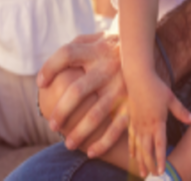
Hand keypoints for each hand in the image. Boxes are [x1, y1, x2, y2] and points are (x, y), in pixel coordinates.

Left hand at [37, 31, 129, 156]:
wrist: (150, 54)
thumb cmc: (113, 48)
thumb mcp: (97, 39)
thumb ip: (76, 45)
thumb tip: (49, 66)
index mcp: (96, 50)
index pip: (67, 55)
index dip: (49, 68)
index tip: (40, 83)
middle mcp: (108, 67)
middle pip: (77, 90)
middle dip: (61, 111)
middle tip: (52, 125)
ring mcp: (122, 86)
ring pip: (96, 114)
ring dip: (79, 132)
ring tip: (68, 144)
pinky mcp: (134, 103)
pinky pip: (118, 127)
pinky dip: (104, 142)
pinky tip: (92, 152)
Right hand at [127, 73, 190, 177]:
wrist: (138, 77)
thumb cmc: (156, 87)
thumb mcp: (171, 98)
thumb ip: (181, 111)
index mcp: (157, 121)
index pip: (159, 145)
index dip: (160, 159)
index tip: (162, 171)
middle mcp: (145, 125)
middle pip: (147, 149)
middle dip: (150, 164)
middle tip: (153, 177)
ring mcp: (137, 123)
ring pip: (138, 146)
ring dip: (140, 161)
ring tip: (142, 173)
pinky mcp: (131, 119)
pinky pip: (131, 138)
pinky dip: (132, 149)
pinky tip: (132, 157)